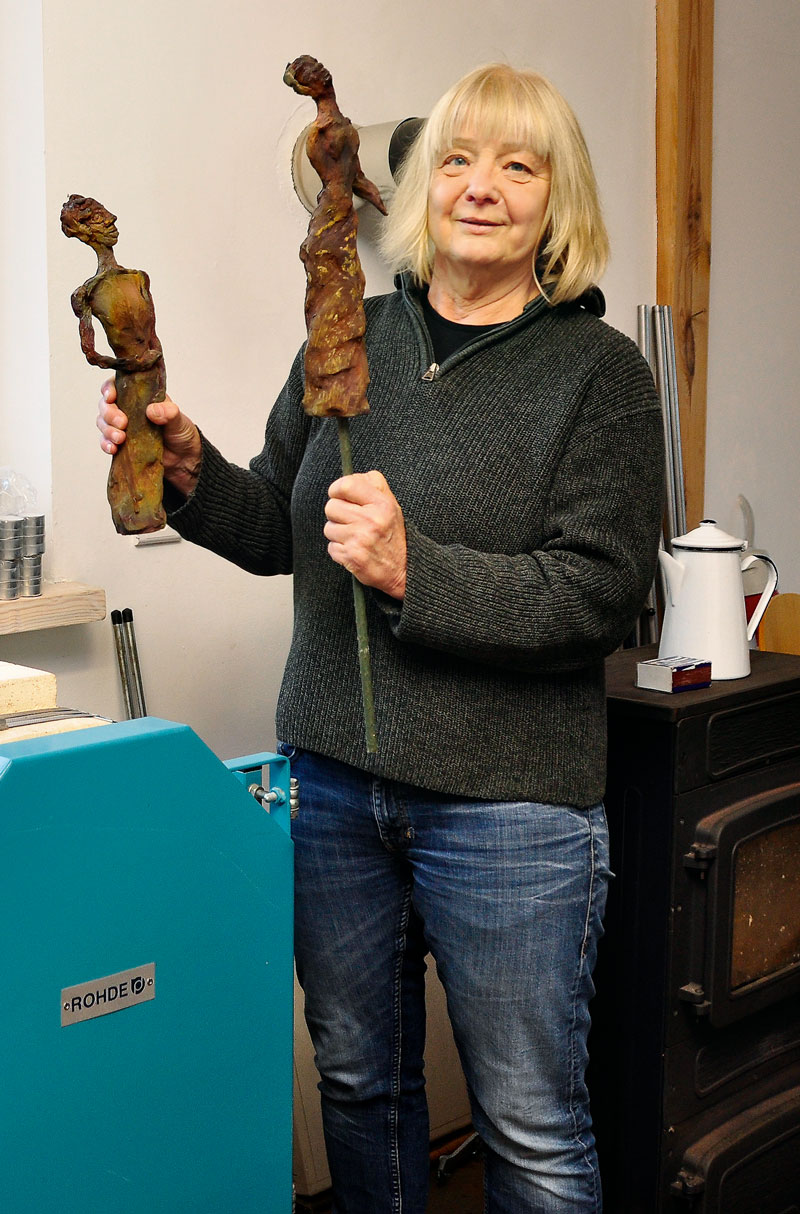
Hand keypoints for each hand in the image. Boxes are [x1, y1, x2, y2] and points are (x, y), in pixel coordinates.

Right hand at [97, 379, 202, 495]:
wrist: (184, 458)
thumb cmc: (181, 433)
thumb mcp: (179, 420)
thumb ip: (169, 412)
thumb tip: (152, 410)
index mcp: (140, 397)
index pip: (118, 385)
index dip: (109, 388)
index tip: (111, 397)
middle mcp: (128, 409)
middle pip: (106, 405)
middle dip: (109, 413)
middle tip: (122, 423)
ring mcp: (123, 427)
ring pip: (103, 423)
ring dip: (107, 430)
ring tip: (120, 438)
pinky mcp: (121, 444)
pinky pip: (106, 441)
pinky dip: (106, 444)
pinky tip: (113, 448)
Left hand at [324, 471, 406, 598]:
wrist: (404, 570)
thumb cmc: (393, 535)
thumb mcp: (391, 505)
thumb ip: (373, 486)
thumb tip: (349, 477)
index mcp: (382, 504)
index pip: (346, 485)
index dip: (337, 489)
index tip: (339, 495)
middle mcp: (371, 520)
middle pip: (331, 507)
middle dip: (337, 514)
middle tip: (351, 521)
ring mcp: (360, 539)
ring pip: (329, 528)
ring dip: (338, 534)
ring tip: (355, 537)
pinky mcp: (352, 557)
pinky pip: (331, 547)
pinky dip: (340, 550)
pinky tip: (355, 550)